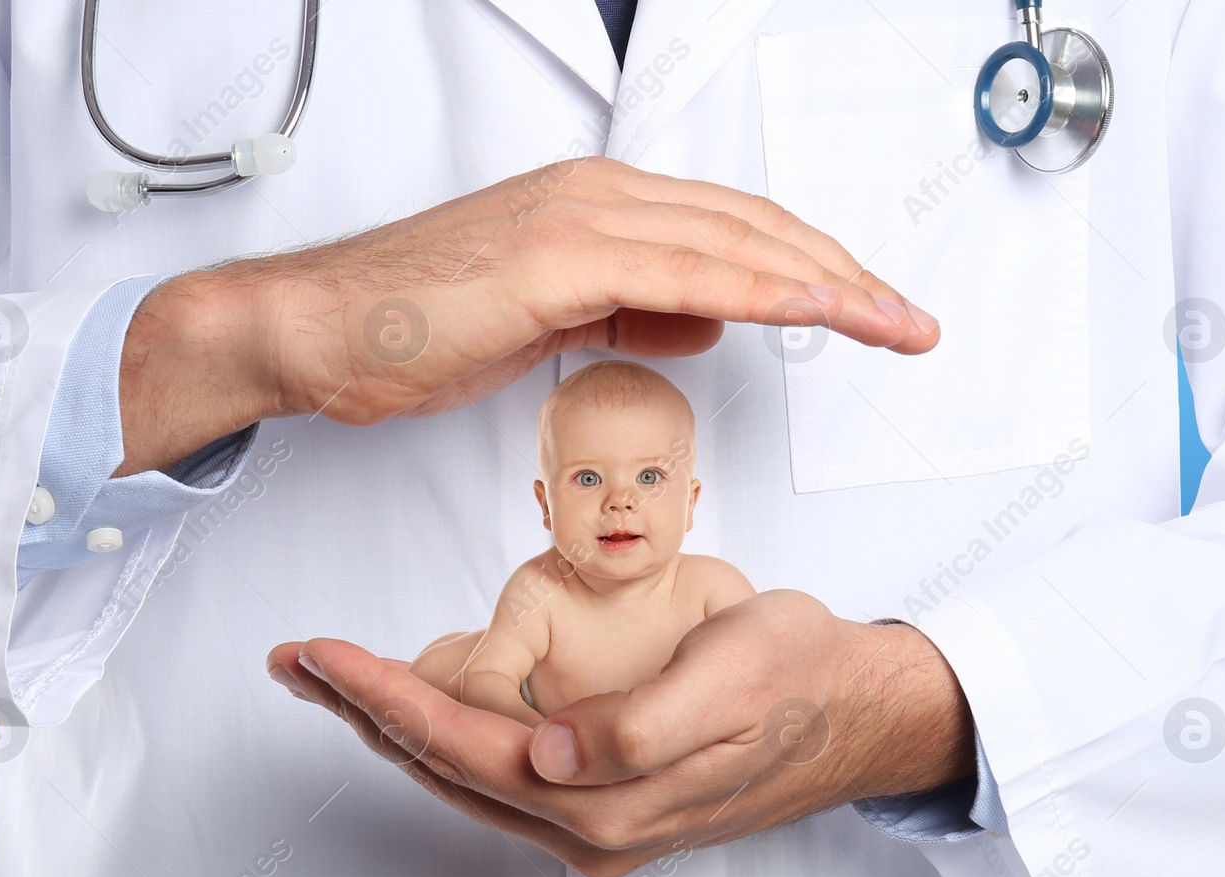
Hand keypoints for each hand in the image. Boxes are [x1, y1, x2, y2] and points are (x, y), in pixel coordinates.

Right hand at [115, 157, 939, 474]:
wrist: (315, 330)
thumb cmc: (410, 329)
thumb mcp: (548, 323)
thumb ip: (630, 312)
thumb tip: (703, 323)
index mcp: (598, 210)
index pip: (733, 233)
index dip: (811, 268)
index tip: (868, 309)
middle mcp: (600, 198)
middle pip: (755, 229)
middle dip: (845, 275)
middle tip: (909, 320)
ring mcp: (581, 219)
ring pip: (738, 242)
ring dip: (829, 283)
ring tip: (892, 322)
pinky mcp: (559, 256)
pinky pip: (688, 271)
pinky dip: (764, 290)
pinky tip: (818, 311)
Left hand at [266, 590, 973, 876]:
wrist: (858, 708)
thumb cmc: (801, 677)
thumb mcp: (735, 681)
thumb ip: (642, 727)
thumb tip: (552, 754)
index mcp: (612, 802)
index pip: (467, 749)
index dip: (387, 701)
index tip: (325, 657)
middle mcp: (590, 825)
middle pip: (447, 768)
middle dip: (365, 713)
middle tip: (298, 663)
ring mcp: (595, 819)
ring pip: (464, 773)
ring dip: (393, 723)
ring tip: (333, 678)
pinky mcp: (604, 799)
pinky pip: (498, 770)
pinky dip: (443, 732)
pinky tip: (417, 703)